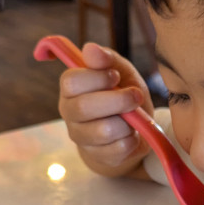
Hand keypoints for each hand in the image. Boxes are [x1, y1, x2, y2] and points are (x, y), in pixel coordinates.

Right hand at [58, 43, 153, 175]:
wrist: (134, 126)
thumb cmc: (123, 93)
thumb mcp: (121, 71)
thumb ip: (107, 59)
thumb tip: (90, 49)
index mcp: (71, 87)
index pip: (71, 81)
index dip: (97, 78)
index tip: (115, 76)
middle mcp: (69, 112)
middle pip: (83, 108)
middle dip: (117, 101)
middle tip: (135, 96)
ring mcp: (80, 136)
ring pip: (102, 131)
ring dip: (127, 122)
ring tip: (134, 117)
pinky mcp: (98, 156)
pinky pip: (117, 149)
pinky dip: (132, 139)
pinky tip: (132, 133)